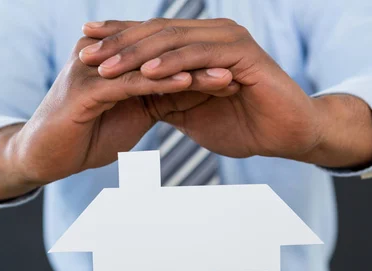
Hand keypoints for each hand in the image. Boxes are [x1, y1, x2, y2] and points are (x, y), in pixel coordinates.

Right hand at [0, 36, 235, 200]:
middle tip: (241, 67)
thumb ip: (153, 99)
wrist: (44, 157)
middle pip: (162, 55)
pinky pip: (131, 83)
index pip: (164, 57)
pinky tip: (188, 84)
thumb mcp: (128, 115)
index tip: (237, 72)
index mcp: (115, 61)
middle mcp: (105, 57)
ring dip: (191, 70)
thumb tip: (185, 94)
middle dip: (203, 62)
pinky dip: (161, 83)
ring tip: (226, 76)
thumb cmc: (85, 138)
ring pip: (151, 65)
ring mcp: (94, 69)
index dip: (200, 64)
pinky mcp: (86, 89)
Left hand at [79, 18, 371, 166]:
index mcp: (199, 44)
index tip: (83, 47)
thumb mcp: (192, 112)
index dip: (117, 40)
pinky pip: (199, 56)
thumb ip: (166, 100)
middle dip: (117, 43)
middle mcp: (212, 35)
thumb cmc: (244, 126)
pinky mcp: (243, 55)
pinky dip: (172, 64)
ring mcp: (228, 41)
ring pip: (173, 41)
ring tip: (104, 66)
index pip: (151, 38)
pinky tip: (146, 74)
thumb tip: (134, 100)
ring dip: (136, 54)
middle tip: (83, 52)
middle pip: (156, 33)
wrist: (288, 135)